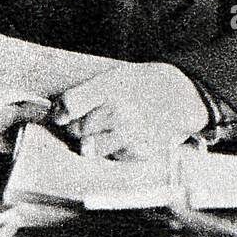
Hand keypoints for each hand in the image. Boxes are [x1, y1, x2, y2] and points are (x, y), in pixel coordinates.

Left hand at [56, 62, 208, 159]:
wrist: (179, 96)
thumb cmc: (140, 86)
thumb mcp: (113, 77)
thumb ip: (84, 95)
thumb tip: (57, 117)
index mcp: (109, 86)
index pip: (70, 104)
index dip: (60, 113)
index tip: (62, 116)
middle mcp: (119, 111)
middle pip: (77, 130)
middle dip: (80, 128)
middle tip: (96, 120)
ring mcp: (130, 134)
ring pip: (91, 149)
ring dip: (94, 143)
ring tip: (109, 130)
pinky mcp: (139, 151)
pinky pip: (111, 158)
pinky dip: (113, 152)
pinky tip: (125, 138)